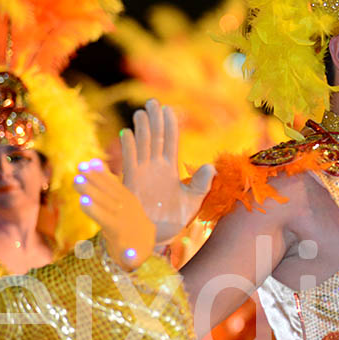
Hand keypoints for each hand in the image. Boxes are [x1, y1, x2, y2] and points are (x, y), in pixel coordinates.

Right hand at [73, 163, 154, 269]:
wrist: (145, 237)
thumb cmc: (128, 251)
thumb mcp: (130, 258)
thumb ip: (130, 257)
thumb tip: (130, 258)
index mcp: (121, 229)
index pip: (106, 218)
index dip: (94, 210)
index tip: (82, 200)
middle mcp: (124, 213)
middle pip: (106, 199)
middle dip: (91, 189)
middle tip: (75, 179)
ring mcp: (126, 201)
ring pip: (110, 187)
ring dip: (95, 176)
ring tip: (80, 166)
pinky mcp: (126, 194)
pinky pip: (114, 182)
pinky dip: (103, 172)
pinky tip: (91, 162)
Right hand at [122, 99, 214, 242]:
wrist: (156, 238)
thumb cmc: (173, 220)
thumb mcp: (193, 200)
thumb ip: (201, 183)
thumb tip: (210, 166)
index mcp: (170, 169)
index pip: (171, 141)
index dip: (170, 125)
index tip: (169, 108)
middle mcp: (156, 168)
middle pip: (156, 138)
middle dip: (154, 119)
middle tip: (152, 101)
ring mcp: (143, 174)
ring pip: (143, 146)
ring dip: (142, 129)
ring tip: (141, 112)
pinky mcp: (132, 184)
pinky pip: (130, 162)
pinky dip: (129, 148)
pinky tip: (128, 134)